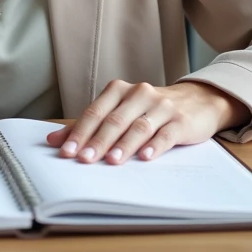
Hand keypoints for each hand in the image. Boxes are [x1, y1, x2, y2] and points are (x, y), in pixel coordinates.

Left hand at [46, 80, 249, 163]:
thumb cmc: (150, 110)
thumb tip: (53, 140)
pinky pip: (166, 134)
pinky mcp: (181, 120)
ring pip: (138, 126)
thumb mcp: (120, 112)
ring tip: (111, 161)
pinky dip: (155, 145)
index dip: (79, 132)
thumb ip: (88, 125)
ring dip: (123, 145)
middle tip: (84, 159)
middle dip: (98, 141)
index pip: (95, 112)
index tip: (66, 152)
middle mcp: (140, 94)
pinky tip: (145, 157)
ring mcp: (161, 106)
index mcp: (119, 90)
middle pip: (114, 120)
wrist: (198, 101)